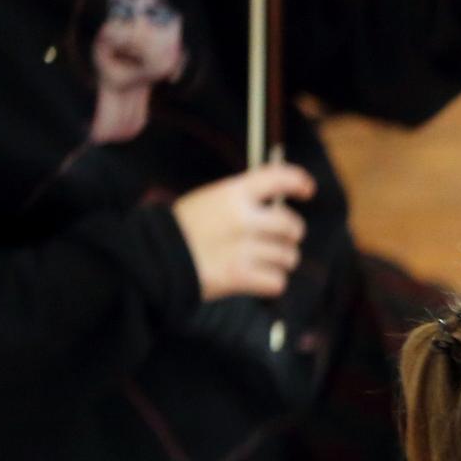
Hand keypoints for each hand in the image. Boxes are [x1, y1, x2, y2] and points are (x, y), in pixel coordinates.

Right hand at [169, 163, 313, 301]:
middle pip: (293, 226)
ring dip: (281, 261)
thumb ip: (241, 201)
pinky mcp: (240, 277)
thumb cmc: (181, 228)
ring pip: (288, 256)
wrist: (152, 257)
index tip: (308, 190)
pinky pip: (277, 282)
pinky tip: (257, 279)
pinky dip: (271, 283)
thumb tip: (276, 208)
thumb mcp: (208, 200)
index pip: (278, 177)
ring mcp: (243, 249)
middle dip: (291, 234)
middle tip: (278, 239)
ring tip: (262, 261)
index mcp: (233, 193)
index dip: (299, 181)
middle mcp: (243, 219)